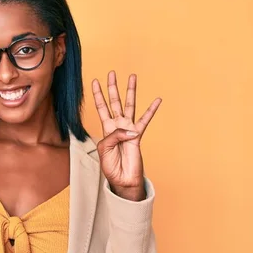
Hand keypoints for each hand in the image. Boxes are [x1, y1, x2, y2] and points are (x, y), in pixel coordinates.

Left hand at [92, 71, 160, 199]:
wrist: (122, 179)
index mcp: (106, 129)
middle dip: (112, 87)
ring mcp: (128, 129)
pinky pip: (145, 120)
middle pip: (114, 101)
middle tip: (112, 73)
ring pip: (130, 105)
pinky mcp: (138, 135)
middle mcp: (117, 126)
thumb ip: (114, 136)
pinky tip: (157, 100)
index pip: (101, 107)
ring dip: (131, 91)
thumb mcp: (104, 149)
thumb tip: (130, 129)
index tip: (95, 81)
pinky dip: (151, 110)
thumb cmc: (111, 166)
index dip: (98, 95)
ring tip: (133, 77)